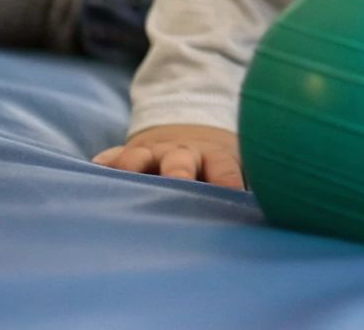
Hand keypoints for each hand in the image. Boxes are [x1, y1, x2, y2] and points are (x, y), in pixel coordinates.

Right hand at [92, 124, 243, 188]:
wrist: (187, 139)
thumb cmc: (215, 172)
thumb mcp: (232, 177)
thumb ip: (242, 197)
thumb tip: (268, 224)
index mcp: (215, 159)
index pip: (224, 167)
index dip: (228, 180)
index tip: (232, 195)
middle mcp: (182, 155)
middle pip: (181, 160)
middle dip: (180, 171)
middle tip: (178, 181)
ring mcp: (151, 154)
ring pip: (140, 156)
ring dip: (134, 165)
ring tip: (125, 176)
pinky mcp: (124, 156)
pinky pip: (111, 157)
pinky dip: (104, 163)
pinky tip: (95, 169)